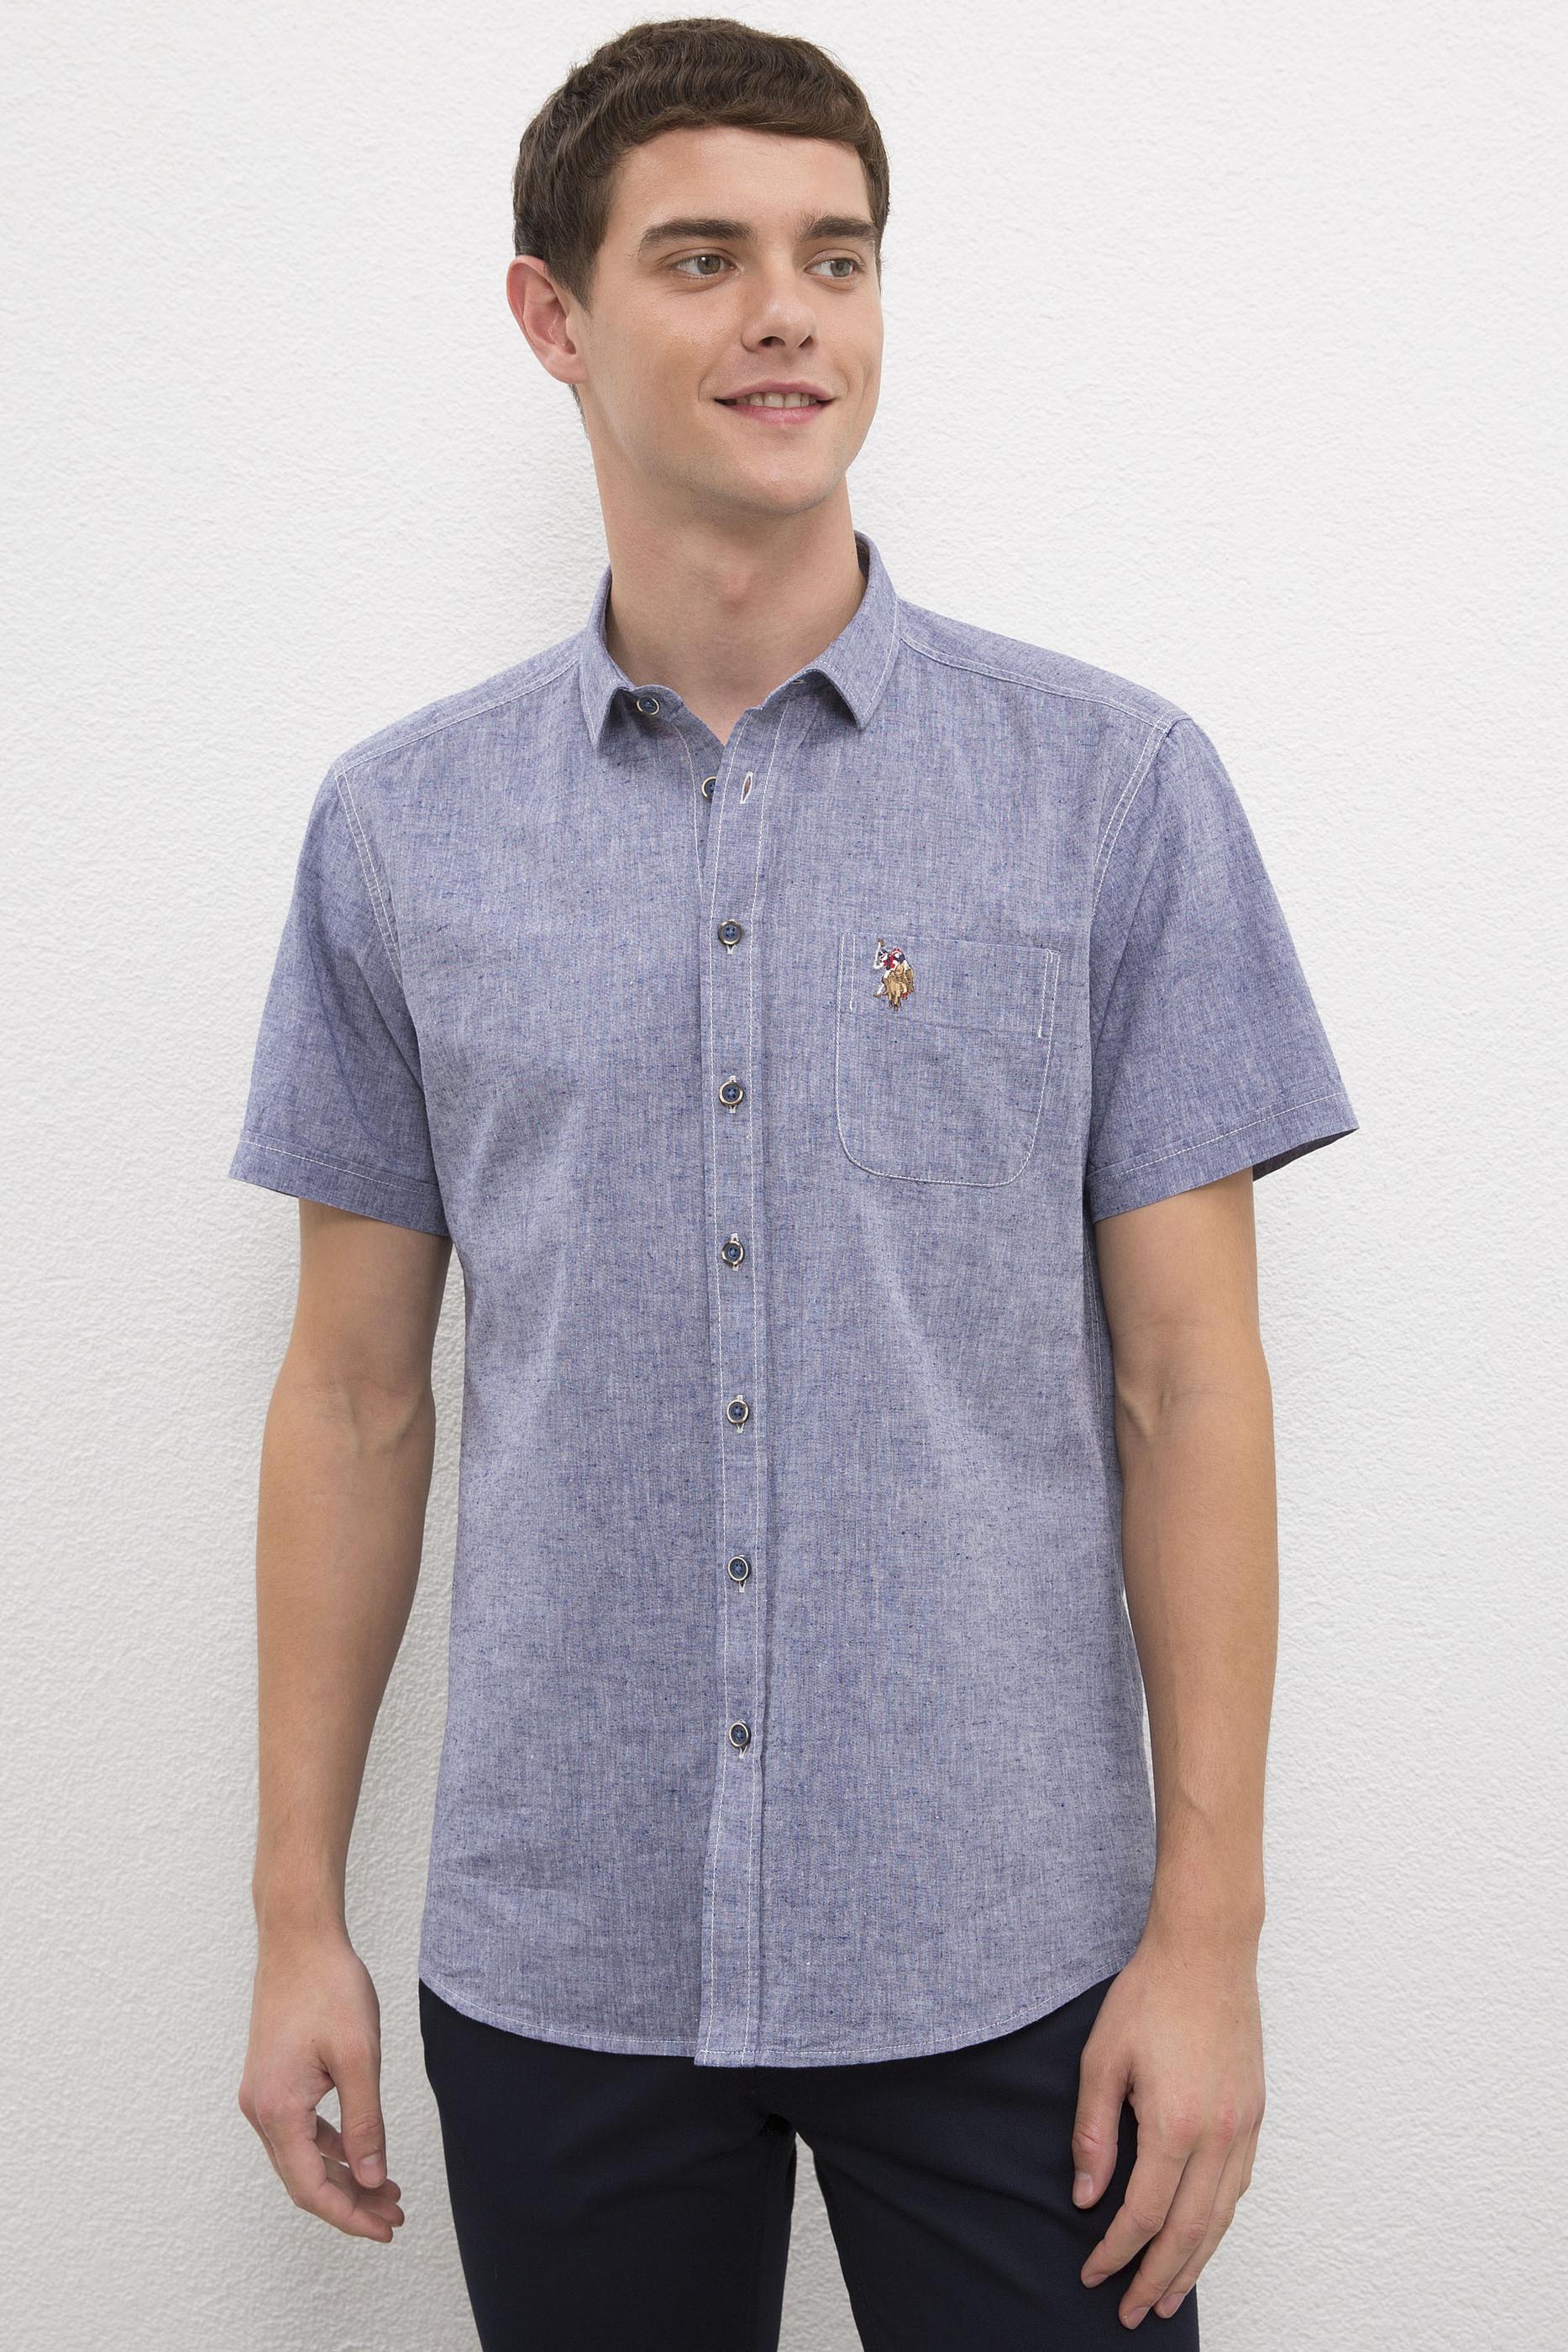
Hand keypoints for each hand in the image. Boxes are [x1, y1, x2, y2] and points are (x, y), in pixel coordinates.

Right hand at [237, 1928, 405, 2241]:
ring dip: (343, 2176)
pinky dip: (330, 2148)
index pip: (312, 2189)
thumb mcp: (359, 2056)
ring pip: (301, 2158)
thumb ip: (365, 2122)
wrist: (298, 1939)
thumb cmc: (328, 1988)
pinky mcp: (271, 2081)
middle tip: (396, 2214)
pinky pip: (299, 2132)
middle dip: (351, 2202)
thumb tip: (373, 2178)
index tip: (386, 2228)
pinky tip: (360, 2150)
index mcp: (277, 2110)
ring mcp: (262, 2095)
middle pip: (304, 2180)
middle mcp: (260, 2110)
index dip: (350, 2216)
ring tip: (387, 2188)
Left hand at [1070, 1931, 1263, 2325]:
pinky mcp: (1254, 2113)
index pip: (1144, 2214)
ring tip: (1170, 2293)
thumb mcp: (1102, 2059)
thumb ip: (1094, 2132)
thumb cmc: (1149, 1996)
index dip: (1116, 2251)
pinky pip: (1239, 2185)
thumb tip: (1087, 2196)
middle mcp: (1217, 2135)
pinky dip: (1219, 2220)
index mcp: (1175, 2124)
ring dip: (1196, 2262)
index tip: (1093, 2274)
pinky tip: (1202, 2235)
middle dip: (1159, 2278)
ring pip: (1221, 2216)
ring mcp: (1242, 2126)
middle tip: (1133, 2312)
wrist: (1206, 1951)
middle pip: (1189, 2231)